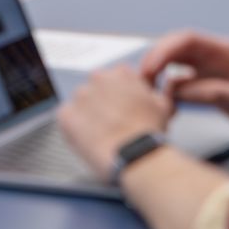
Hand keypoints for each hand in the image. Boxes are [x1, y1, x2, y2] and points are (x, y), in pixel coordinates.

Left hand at [57, 65, 173, 177]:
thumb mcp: (163, 105)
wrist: (135, 154)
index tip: (121, 109)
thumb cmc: (149, 133)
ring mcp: (81, 96)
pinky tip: (88, 138)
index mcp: (121, 73)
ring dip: (87, 115)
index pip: (115, 78)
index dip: (118, 95)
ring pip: (81, 104)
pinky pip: (66, 118)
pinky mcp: (66, 115)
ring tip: (100, 134)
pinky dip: (74, 128)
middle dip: (101, 103)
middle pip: (96, 89)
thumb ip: (153, 92)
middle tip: (111, 123)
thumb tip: (150, 92)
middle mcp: (98, 78)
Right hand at [139, 31, 228, 139]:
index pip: (187, 39)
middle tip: (142, 79)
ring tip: (147, 88)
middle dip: (156, 58)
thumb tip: (179, 90)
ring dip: (158, 70)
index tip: (151, 67)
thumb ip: (215, 93)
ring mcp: (208, 66)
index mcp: (224, 51)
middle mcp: (213, 54)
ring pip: (174, 60)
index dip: (165, 49)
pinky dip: (167, 86)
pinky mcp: (205, 80)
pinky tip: (163, 100)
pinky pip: (179, 77)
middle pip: (176, 46)